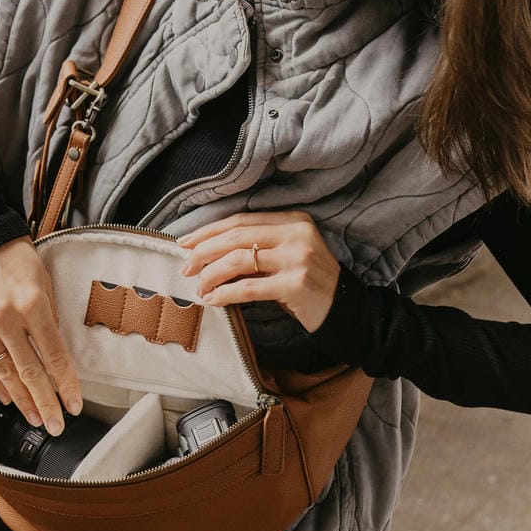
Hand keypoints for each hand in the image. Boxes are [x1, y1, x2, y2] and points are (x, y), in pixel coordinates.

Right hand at [0, 237, 84, 435]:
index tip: (75, 405)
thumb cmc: (15, 255)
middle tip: (57, 426)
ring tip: (36, 419)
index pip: (54, 355)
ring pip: (5, 373)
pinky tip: (8, 398)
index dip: (66, 384)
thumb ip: (50, 315)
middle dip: (45, 403)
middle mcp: (6, 317)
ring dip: (22, 400)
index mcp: (32, 303)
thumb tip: (57, 352)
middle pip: (30, 372)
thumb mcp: (44, 279)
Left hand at [176, 210, 339, 333]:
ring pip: (239, 260)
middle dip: (204, 251)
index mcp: (294, 220)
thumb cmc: (309, 283)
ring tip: (200, 287)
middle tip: (186, 267)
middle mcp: (296, 234)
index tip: (186, 242)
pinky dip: (225, 293)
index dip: (210, 231)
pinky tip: (214, 300)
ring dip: (212, 275)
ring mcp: (297, 258)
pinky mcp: (295, 284)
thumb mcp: (287, 256)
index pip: (242, 220)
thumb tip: (208, 252)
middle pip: (236, 236)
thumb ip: (258, 248)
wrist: (345, 310)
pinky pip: (248, 287)